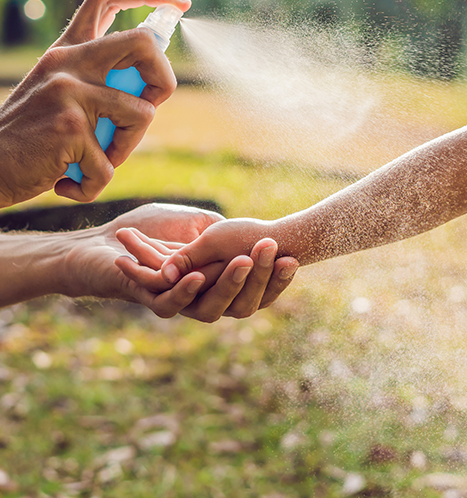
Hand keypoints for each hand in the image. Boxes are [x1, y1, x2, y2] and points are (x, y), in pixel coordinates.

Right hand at [0, 0, 190, 206]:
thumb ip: (98, 81)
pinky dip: (94, 183)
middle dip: (164, 79)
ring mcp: (69, 91)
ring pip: (143, 114)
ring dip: (127, 148)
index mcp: (67, 51)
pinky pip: (111, 165)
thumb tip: (151, 83)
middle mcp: (68, 62)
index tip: (177, 2)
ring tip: (96, 160)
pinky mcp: (70, 127)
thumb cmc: (34, 136)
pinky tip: (69, 182)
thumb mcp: (60, 94)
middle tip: (150, 106)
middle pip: (143, 43)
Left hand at [64, 204, 296, 320]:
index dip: (275, 278)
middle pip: (241, 301)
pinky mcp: (152, 302)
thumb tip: (264, 238)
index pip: (257, 289)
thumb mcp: (201, 225)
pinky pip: (173, 304)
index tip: (292, 258)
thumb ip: (226, 235)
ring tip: (243, 260)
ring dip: (228, 283)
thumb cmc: (155, 228)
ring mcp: (180, 304)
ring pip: (212, 306)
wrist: (109, 239)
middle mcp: (205, 299)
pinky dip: (185, 291)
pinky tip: (196, 276)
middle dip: (258, 276)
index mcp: (220, 284)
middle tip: (271, 249)